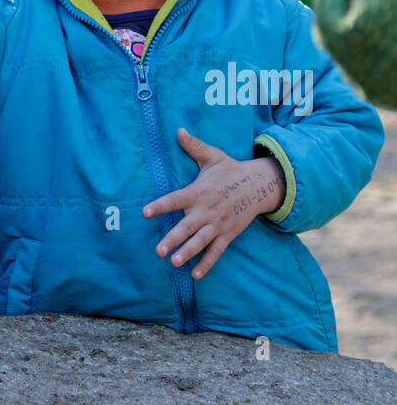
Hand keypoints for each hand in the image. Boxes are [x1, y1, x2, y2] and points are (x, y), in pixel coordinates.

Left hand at [141, 128, 285, 279]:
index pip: (176, 199)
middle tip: (158, 251)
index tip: (145, 212)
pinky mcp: (228, 234)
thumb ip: (194, 146)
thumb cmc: (230, 170)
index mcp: (199, 191)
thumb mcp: (213, 156)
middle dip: (173, 239)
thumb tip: (178, 130)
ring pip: (201, 241)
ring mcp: (218, 224)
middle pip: (187, 227)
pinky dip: (207, 263)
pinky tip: (196, 275)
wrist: (259, 185)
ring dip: (188, 253)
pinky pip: (216, 251)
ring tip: (174, 263)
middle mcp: (207, 210)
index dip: (161, 205)